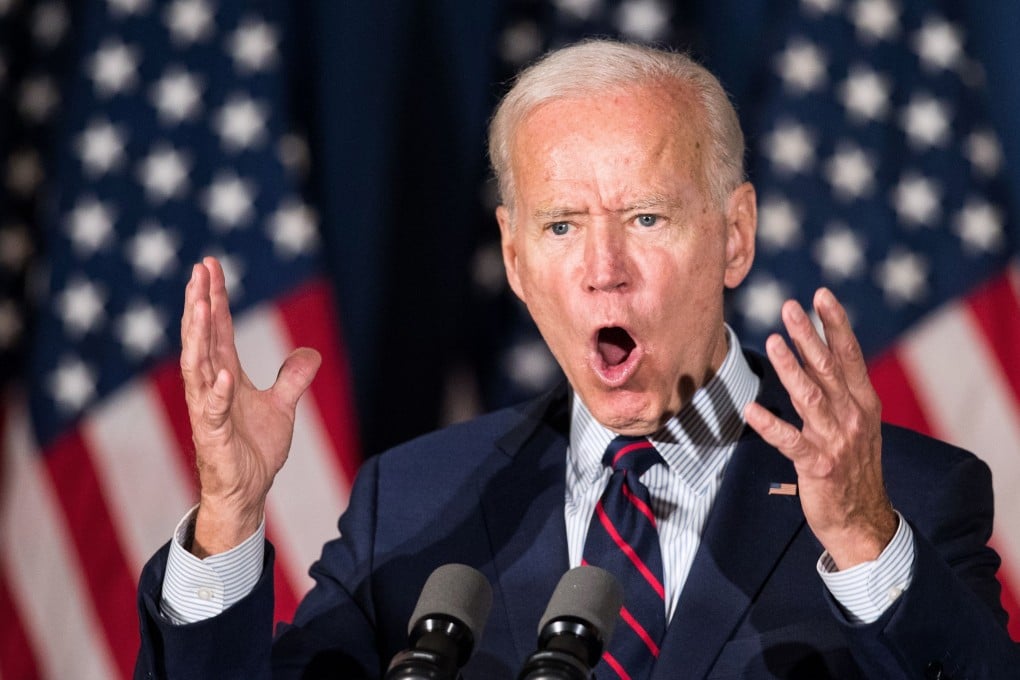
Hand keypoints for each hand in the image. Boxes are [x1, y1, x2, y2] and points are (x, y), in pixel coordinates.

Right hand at [181, 257, 320, 556]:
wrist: (248, 492)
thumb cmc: (254, 450)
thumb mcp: (282, 407)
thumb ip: (293, 379)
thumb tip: (311, 353)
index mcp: (226, 375)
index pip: (217, 329)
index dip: (214, 297)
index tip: (210, 265)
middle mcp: (212, 387)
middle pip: (202, 338)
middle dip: (199, 303)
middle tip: (199, 269)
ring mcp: (209, 411)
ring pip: (198, 367)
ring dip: (198, 336)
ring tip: (199, 305)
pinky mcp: (213, 437)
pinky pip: (214, 412)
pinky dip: (219, 393)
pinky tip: (224, 373)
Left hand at [744, 287, 896, 569]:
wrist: (862, 520)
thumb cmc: (852, 466)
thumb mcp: (856, 423)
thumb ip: (839, 390)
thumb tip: (818, 353)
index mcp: (863, 403)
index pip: (849, 355)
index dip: (835, 324)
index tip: (821, 295)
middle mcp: (853, 417)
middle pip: (827, 368)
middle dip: (808, 336)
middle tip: (789, 307)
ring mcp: (836, 441)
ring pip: (810, 397)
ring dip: (791, 368)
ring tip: (774, 341)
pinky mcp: (817, 466)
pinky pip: (790, 441)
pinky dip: (770, 425)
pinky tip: (751, 410)